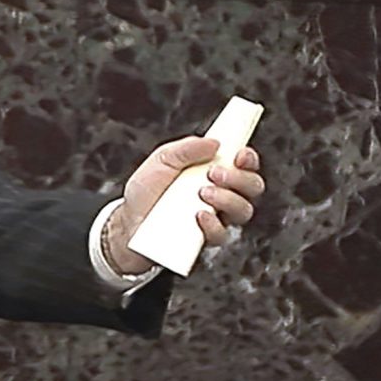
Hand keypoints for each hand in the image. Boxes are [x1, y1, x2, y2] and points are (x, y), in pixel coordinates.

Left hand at [103, 137, 266, 274]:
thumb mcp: (161, 160)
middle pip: (253, 186)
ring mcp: (217, 218)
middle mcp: (222, 195)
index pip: (245, 165)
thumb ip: (185, 149)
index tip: (240, 154)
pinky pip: (223, 234)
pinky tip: (198, 216)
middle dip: (239, 178)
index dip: (249, 159)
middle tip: (214, 174)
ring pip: (244, 210)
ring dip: (228, 199)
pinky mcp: (206, 239)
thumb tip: (214, 142)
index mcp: (214, 172)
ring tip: (201, 193)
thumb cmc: (147, 191)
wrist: (128, 222)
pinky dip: (213, 224)